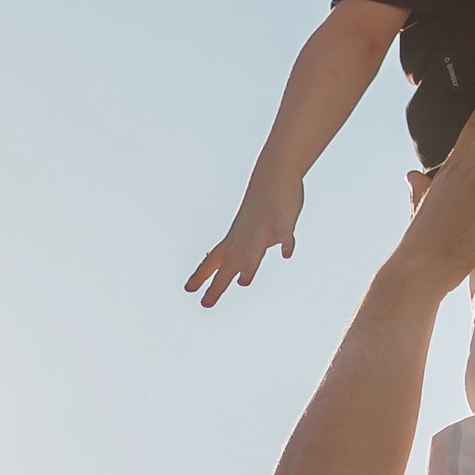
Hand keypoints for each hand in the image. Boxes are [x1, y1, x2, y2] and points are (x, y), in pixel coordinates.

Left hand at [186, 174, 305, 308]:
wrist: (274, 171)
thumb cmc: (260, 202)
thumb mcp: (244, 226)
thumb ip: (236, 246)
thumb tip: (222, 260)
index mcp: (236, 238)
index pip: (214, 259)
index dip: (201, 274)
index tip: (188, 289)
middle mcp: (245, 235)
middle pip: (230, 262)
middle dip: (218, 284)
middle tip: (205, 304)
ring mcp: (264, 228)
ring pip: (255, 249)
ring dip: (249, 265)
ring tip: (244, 283)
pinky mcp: (283, 219)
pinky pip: (285, 233)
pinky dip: (285, 243)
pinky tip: (286, 254)